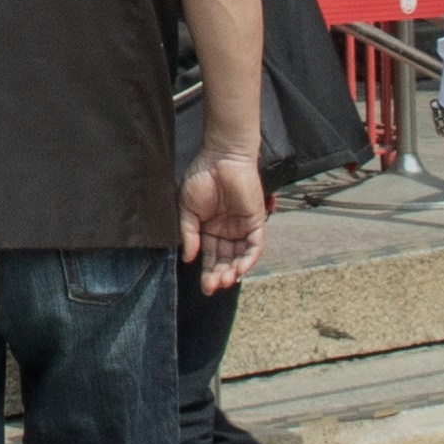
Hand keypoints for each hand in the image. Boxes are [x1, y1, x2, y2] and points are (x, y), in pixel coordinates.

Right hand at [180, 146, 267, 288]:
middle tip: (212, 287)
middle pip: (225, 260)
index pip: (210, 256)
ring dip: (233, 271)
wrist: (221, 156)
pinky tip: (239, 270)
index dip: (207, 272)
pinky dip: (248, 259)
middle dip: (219, 275)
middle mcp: (227, 231)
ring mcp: (242, 227)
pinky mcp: (256, 221)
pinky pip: (255, 246)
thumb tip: (188, 258)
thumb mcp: (187, 208)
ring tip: (225, 281)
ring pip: (240, 257)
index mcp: (209, 229)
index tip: (204, 287)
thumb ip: (189, 233)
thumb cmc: (202, 177)